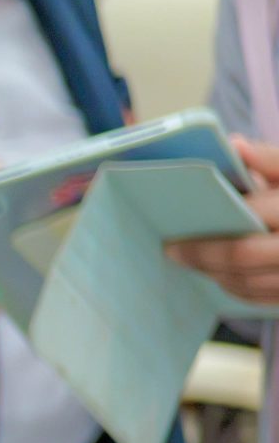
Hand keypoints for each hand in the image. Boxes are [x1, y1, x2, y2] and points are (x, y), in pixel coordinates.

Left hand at [165, 138, 278, 303]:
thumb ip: (270, 159)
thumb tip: (234, 145)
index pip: (252, 215)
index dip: (213, 222)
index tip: (178, 228)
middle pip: (243, 255)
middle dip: (201, 254)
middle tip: (172, 251)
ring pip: (251, 281)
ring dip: (215, 273)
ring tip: (192, 260)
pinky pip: (263, 298)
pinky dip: (237, 288)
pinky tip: (221, 274)